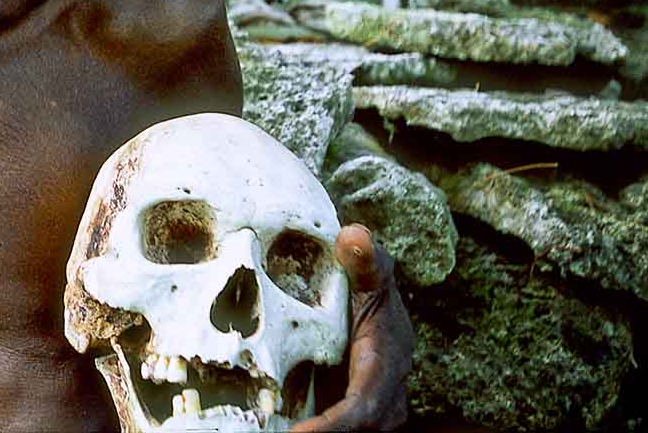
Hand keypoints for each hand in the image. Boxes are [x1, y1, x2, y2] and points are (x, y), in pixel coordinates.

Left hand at [291, 224, 412, 431]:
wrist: (379, 319)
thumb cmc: (372, 295)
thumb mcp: (371, 277)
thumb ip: (365, 261)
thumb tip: (354, 234)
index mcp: (386, 369)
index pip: (363, 409)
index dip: (332, 426)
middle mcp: (382, 403)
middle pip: (350, 432)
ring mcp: (366, 415)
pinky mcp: (344, 417)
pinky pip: (325, 428)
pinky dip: (299, 430)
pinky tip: (261, 428)